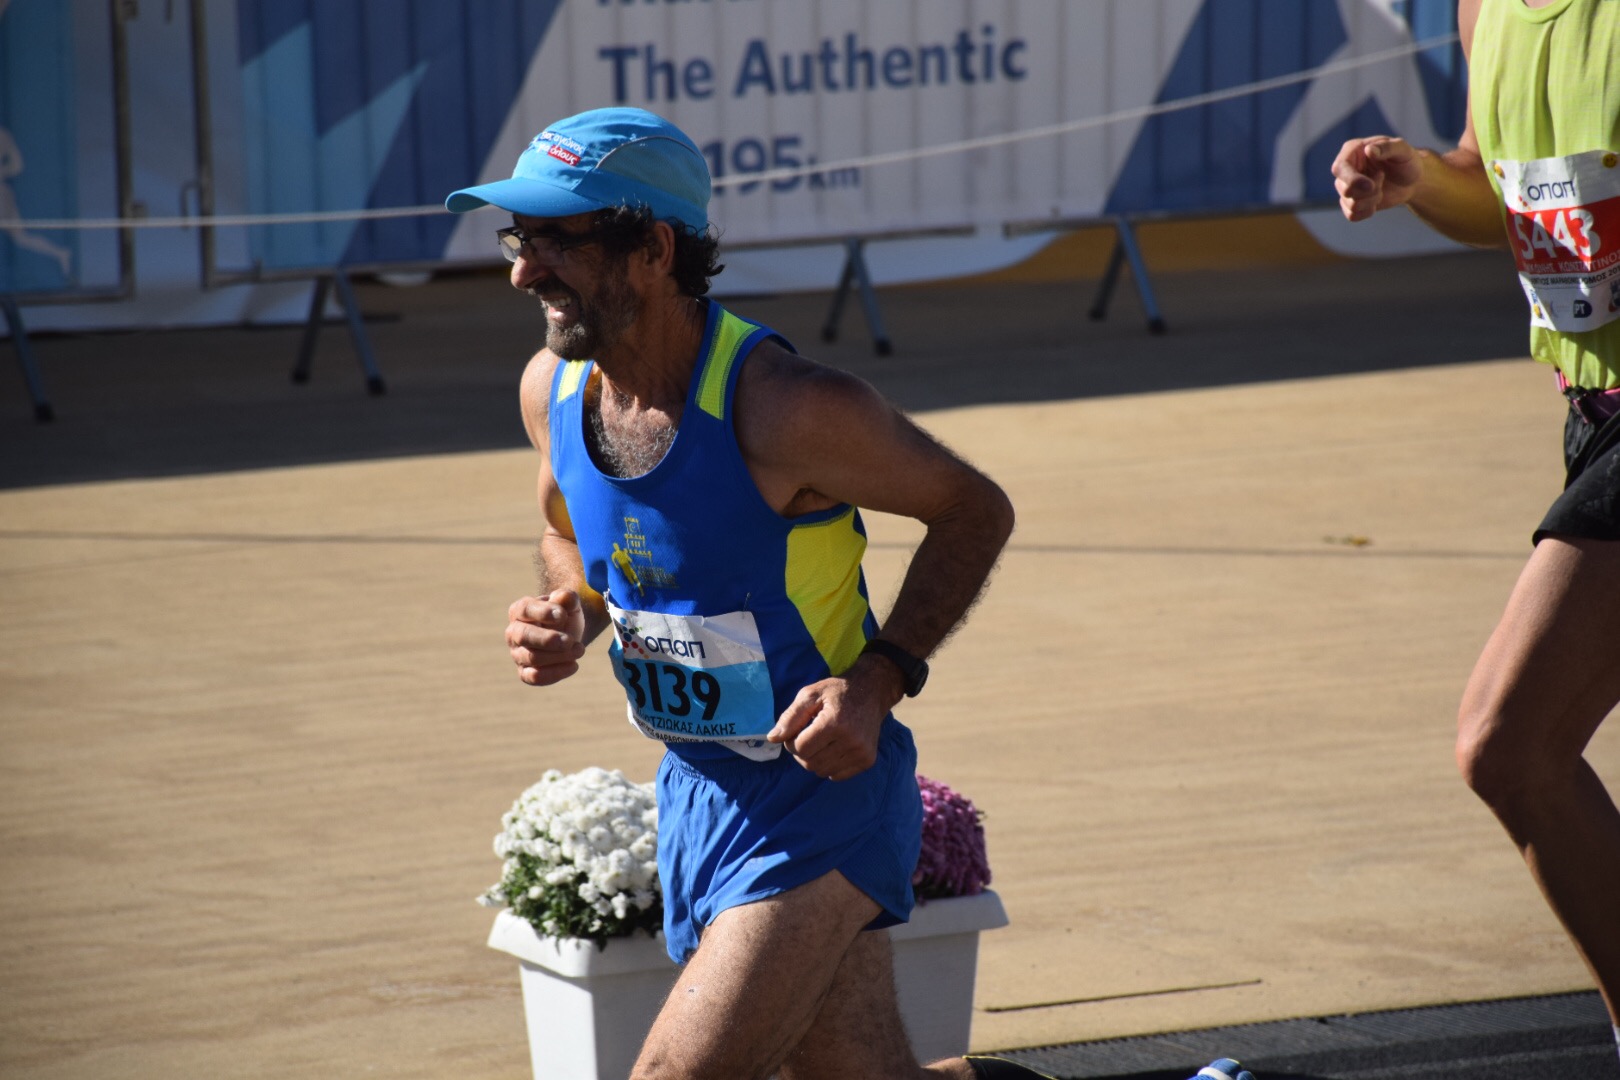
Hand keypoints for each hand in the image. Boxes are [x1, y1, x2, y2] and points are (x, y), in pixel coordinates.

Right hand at [506, 589, 586, 685]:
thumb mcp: (569, 603)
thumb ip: (567, 598)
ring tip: (580, 649)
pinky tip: (574, 665)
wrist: (568, 634)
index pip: (525, 610)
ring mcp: (517, 654)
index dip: (543, 612)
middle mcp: (514, 632)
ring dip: (559, 656)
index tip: (563, 615)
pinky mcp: (525, 672)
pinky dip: (556, 673)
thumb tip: (563, 598)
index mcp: (520, 610)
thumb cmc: (564, 615)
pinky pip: (534, 677)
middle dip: (548, 639)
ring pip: (532, 658)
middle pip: (523, 636)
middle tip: (570, 641)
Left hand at [767, 656, 902, 780]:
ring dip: (814, 759)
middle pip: (810, 762)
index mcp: (835, 723)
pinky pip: (836, 776)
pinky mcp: (867, 760)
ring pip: (821, 771)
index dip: (791, 741)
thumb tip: (772, 738)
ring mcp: (861, 752)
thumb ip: (790, 717)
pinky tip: (833, 748)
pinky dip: (828, 766)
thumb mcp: (810, 695)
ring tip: (820, 741)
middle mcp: (851, 741)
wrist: (871, 691)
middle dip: (802, 751)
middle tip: (807, 735)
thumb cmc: (836, 692)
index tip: (796, 730)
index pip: (800, 748)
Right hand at [1332, 136, 1424, 221]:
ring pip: (1350, 204)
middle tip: (1382, 178)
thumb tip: (1369, 150)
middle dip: (1368, 191)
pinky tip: (1376, 202)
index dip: (1352, 180)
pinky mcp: (1351, 202)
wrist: (1412, 180)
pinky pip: (1351, 215)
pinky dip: (1367, 212)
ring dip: (1371, 200)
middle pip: (1345, 189)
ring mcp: (1347, 186)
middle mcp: (1345, 169)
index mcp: (1352, 150)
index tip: (1371, 186)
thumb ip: (1387, 147)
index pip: (1339, 167)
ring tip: (1381, 189)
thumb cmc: (1407, 160)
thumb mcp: (1403, 149)